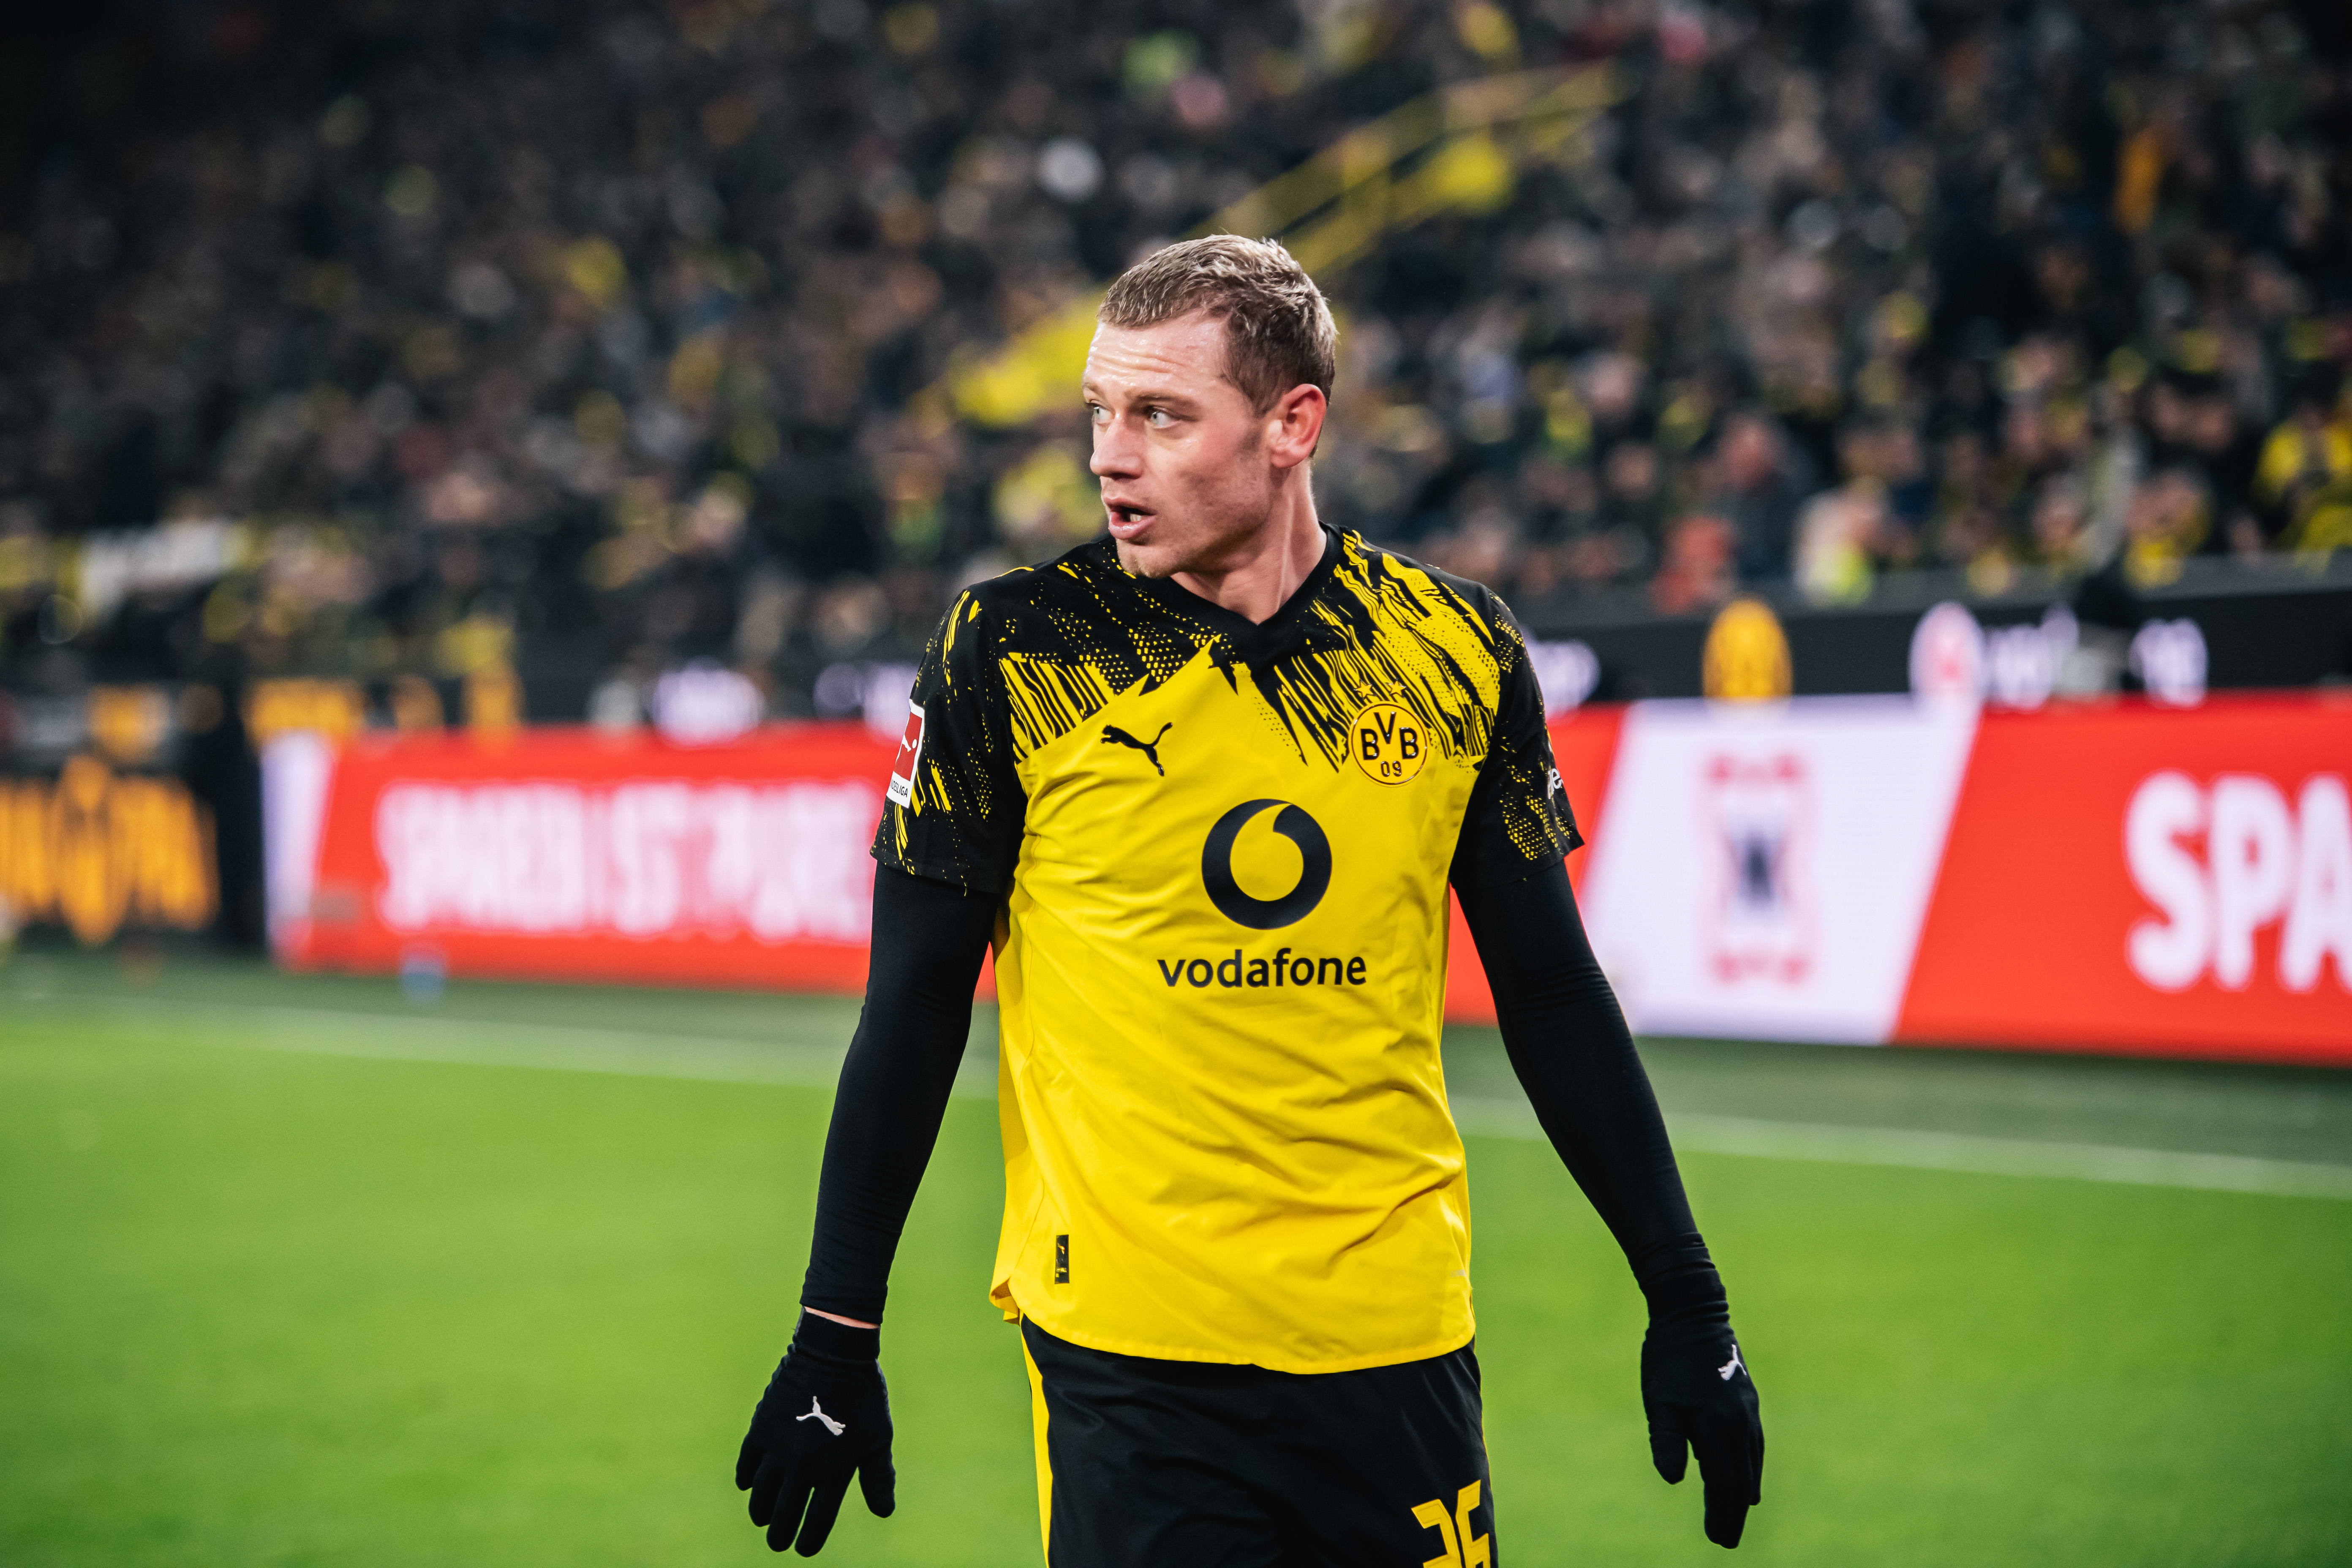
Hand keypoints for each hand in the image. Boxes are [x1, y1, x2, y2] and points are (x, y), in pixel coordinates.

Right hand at [736, 1313, 895, 1554]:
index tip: (804, 1550)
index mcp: (834, 1470)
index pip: (817, 1520)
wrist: (833, 1353)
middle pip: (785, 1513)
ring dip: (761, 1510)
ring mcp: (779, 1447)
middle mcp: (803, 1465)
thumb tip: (884, 1512)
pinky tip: (747, 1485)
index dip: (810, 1540)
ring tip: (763, 1518)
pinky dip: (746, 1477)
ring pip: (761, 1493)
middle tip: (778, 1543)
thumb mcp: (879, 1437)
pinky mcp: (761, 1427)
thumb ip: (878, 1477)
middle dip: (780, 1534)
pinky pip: (747, 1462)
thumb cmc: (862, 1396)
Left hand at [1641, 1309, 1763, 1547]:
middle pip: (1740, 1480)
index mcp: (1715, 1426)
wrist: (1694, 1312)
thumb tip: (1674, 1479)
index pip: (1722, 1483)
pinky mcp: (1747, 1401)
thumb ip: (1667, 1439)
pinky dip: (1751, 1468)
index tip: (1717, 1539)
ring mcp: (1747, 1412)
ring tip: (1737, 1515)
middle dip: (1733, 1512)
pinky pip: (1754, 1446)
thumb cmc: (1669, 1357)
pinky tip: (1749, 1479)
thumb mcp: (1659, 1399)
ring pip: (1750, 1464)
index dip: (1720, 1513)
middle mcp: (1739, 1423)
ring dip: (1743, 1493)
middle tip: (1726, 1541)